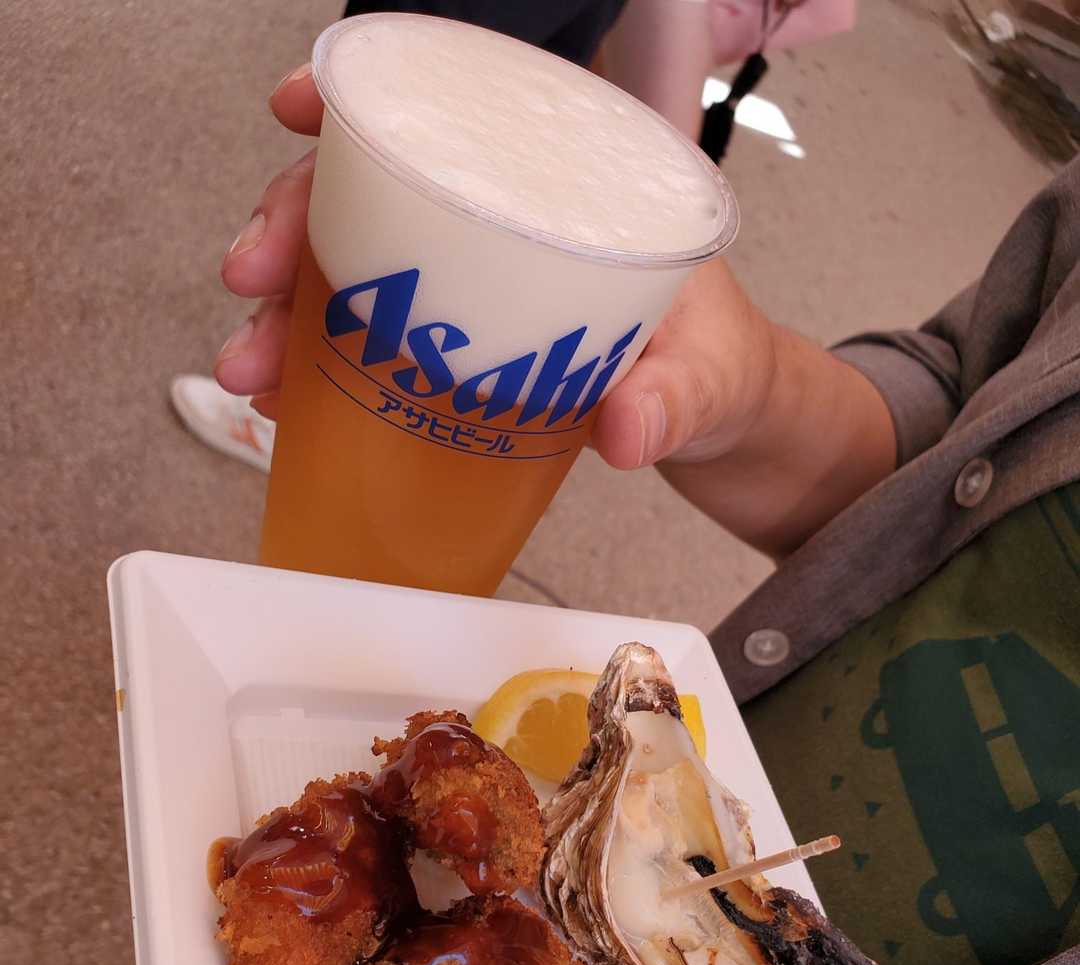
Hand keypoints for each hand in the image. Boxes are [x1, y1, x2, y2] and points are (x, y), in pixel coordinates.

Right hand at [217, 64, 892, 552]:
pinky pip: (373, 339)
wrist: (722, 425)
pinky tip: (282, 398)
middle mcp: (505, 224)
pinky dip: (319, 364)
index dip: (368, 100)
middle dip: (292, 222)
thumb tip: (624, 427)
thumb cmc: (720, 367)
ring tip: (250, 369)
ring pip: (356, 270)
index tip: (297, 107)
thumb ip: (675, 397)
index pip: (458, 112)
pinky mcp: (457, 350)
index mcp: (568, 186)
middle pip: (376, 193)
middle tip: (247, 279)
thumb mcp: (710, 377)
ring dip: (286, 312)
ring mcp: (473, 287)